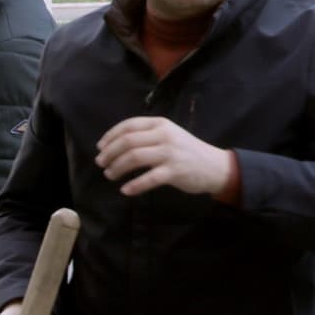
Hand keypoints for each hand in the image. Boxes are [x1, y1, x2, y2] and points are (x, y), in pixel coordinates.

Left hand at [95, 116, 231, 196]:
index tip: (100, 147)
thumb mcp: (168, 135)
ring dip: (117, 168)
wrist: (215, 166)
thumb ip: (146, 136)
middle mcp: (164, 135)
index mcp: (160, 124)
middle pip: (127, 142)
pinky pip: (148, 179)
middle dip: (109, 153)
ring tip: (109, 175)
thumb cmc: (185, 151)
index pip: (129, 125)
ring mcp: (170, 153)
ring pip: (134, 158)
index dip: (110, 136)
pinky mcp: (175, 171)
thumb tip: (114, 144)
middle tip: (100, 163)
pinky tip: (125, 190)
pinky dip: (134, 185)